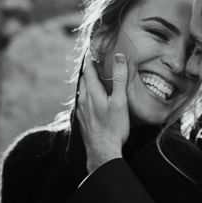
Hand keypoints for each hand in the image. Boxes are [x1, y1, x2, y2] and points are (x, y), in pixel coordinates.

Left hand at [77, 53, 129, 172]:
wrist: (102, 152)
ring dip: (86, 83)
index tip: (93, 50)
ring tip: (92, 79)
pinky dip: (86, 97)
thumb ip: (119, 79)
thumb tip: (119, 57)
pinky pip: (82, 104)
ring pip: (81, 92)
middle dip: (88, 70)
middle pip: (83, 80)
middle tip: (94, 61)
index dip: (90, 59)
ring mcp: (81, 112)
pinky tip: (90, 101)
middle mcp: (84, 100)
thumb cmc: (113, 128)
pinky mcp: (82, 121)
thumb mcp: (120, 101)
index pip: (89, 70)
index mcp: (92, 93)